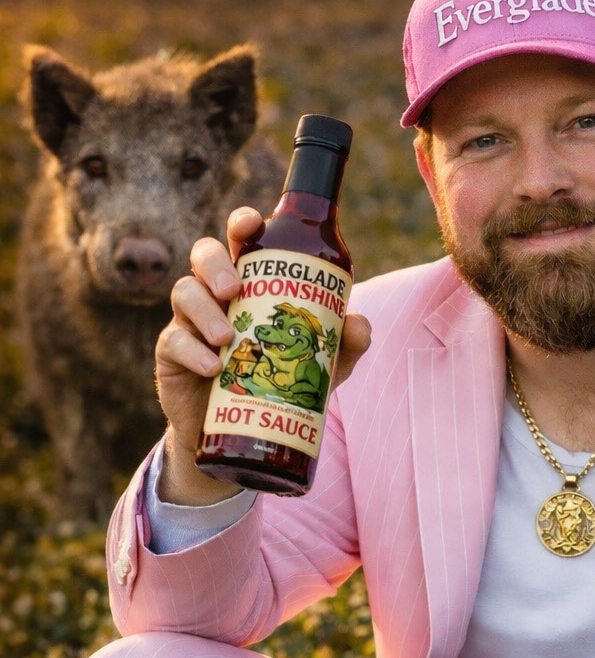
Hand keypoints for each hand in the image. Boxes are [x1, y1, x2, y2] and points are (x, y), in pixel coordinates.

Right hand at [154, 207, 371, 503]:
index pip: (241, 242)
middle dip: (216, 264)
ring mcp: (190, 322)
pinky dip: (192, 351)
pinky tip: (212, 367)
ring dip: (204, 311)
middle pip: (204, 255)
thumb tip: (357, 325)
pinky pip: (173, 342)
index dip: (243, 225)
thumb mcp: (321, 366)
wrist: (247, 433)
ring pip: (184, 293)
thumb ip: (342, 344)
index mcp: (250, 284)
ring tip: (227, 338)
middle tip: (234, 290)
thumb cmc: (282, 383)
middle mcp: (217, 296)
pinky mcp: (172, 355)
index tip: (251, 224)